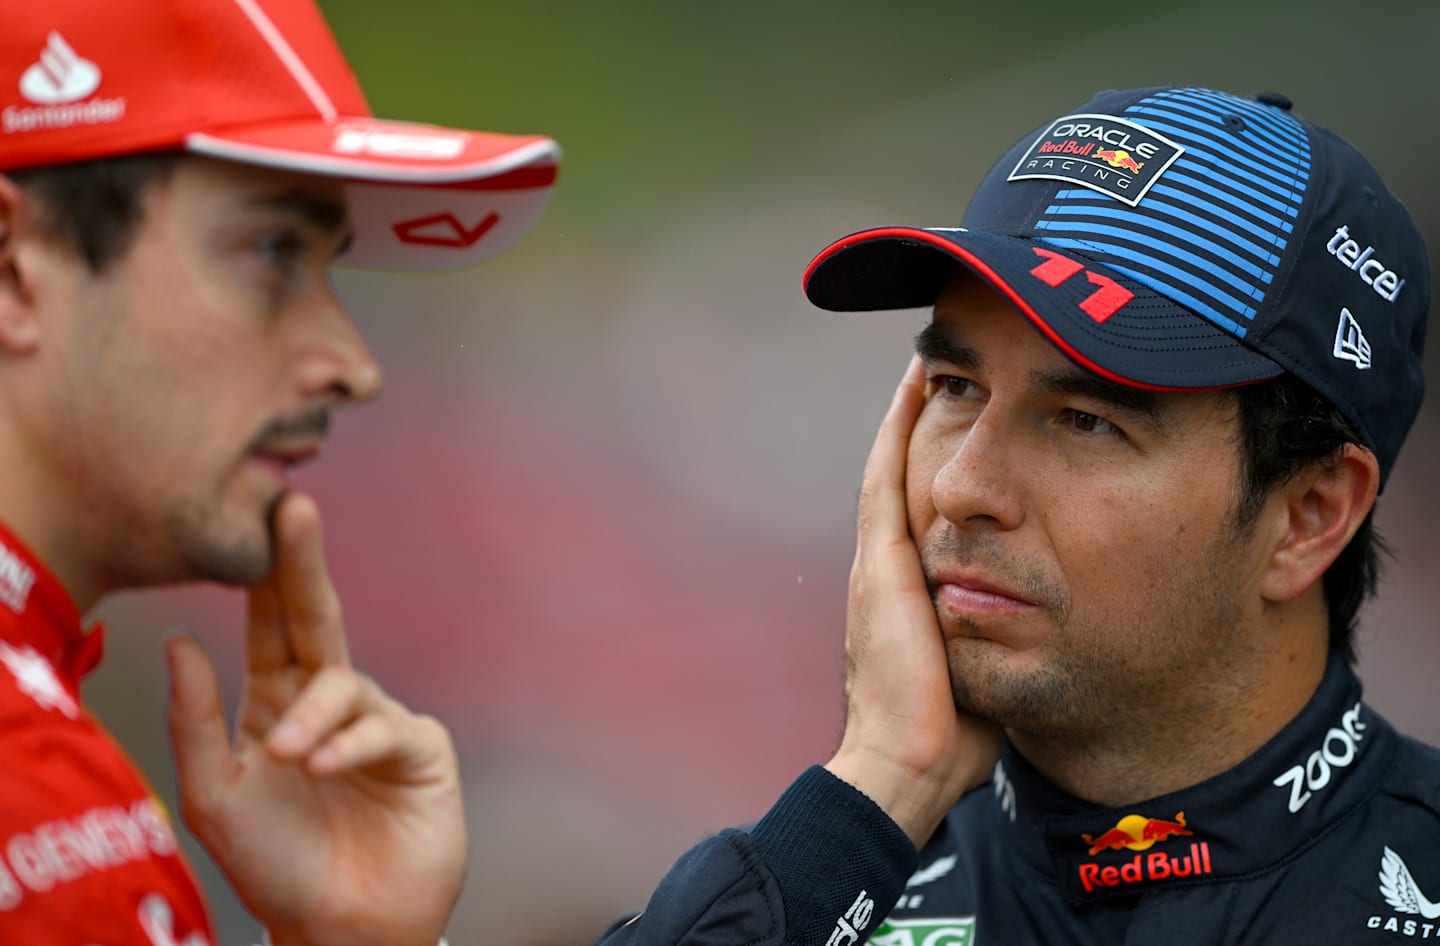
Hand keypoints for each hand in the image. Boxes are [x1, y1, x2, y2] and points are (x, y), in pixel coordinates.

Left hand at [164, 493, 464, 945]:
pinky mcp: (419, 749)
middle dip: (303, 564)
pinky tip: (322, 768)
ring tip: (289, 757)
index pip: (270, 625)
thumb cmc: (278, 868)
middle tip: (294, 509)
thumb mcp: (216, 796)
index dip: (265, 573)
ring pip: (344, 685)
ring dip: (313, 715)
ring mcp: (376, 721)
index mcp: (277, 703)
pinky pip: (384, 728)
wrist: (343, 927)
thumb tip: (179, 641)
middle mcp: (328, 702)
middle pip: (317, 619)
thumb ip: (197, 720)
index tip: (259, 514)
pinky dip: (349, 745)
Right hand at [825, 356, 1001, 848]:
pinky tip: (916, 388)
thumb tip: (1043, 622)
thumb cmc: (951, 732)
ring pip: (894, 465)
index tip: (960, 414)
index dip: (934, 458)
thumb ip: (996, 633)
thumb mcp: (979, 667)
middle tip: (939, 367)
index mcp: (909, 589)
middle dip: (918, 422)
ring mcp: (878, 562)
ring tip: (928, 360)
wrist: (906, 765)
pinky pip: (888, 479)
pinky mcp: (881, 565)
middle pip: (903, 474)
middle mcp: (887, 565)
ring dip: (907, 412)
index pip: (922, 507)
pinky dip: (899, 431)